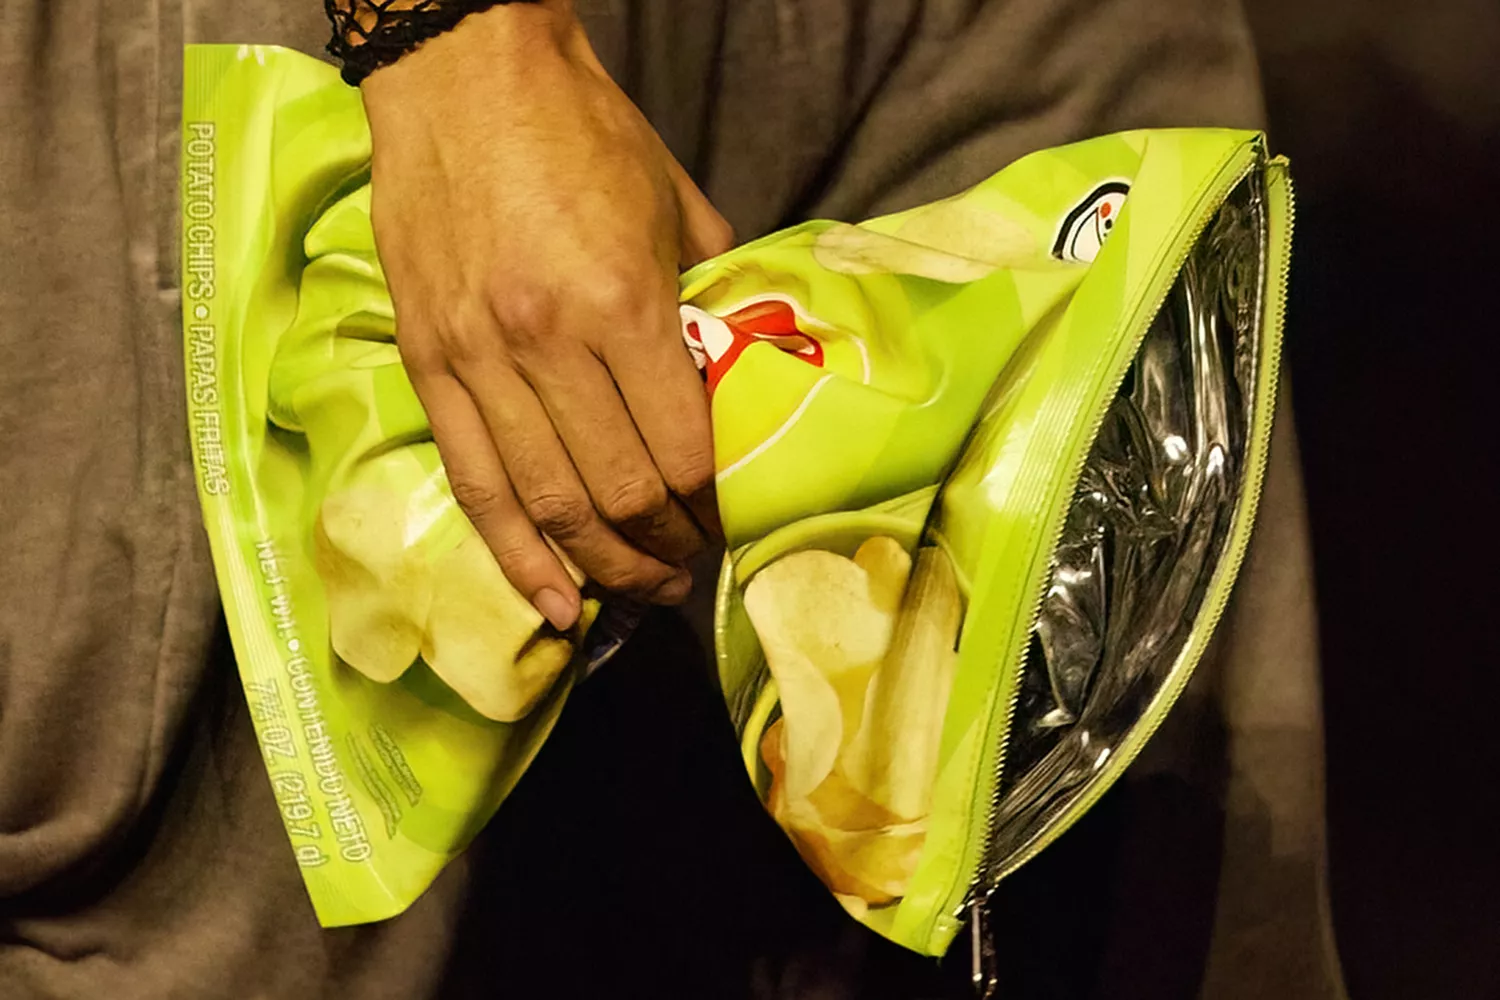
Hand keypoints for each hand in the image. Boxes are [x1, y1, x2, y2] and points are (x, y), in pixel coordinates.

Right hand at [361, 1, 733, 629]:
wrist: (462, 73)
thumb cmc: (582, 132)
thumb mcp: (677, 205)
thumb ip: (714, 296)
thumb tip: (743, 368)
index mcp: (622, 302)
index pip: (683, 449)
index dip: (715, 506)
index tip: (731, 523)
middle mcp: (547, 343)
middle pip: (621, 493)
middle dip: (667, 549)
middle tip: (692, 569)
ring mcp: (478, 358)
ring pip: (548, 504)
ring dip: (603, 568)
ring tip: (640, 595)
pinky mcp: (428, 363)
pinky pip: (474, 482)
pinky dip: (515, 554)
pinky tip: (554, 603)